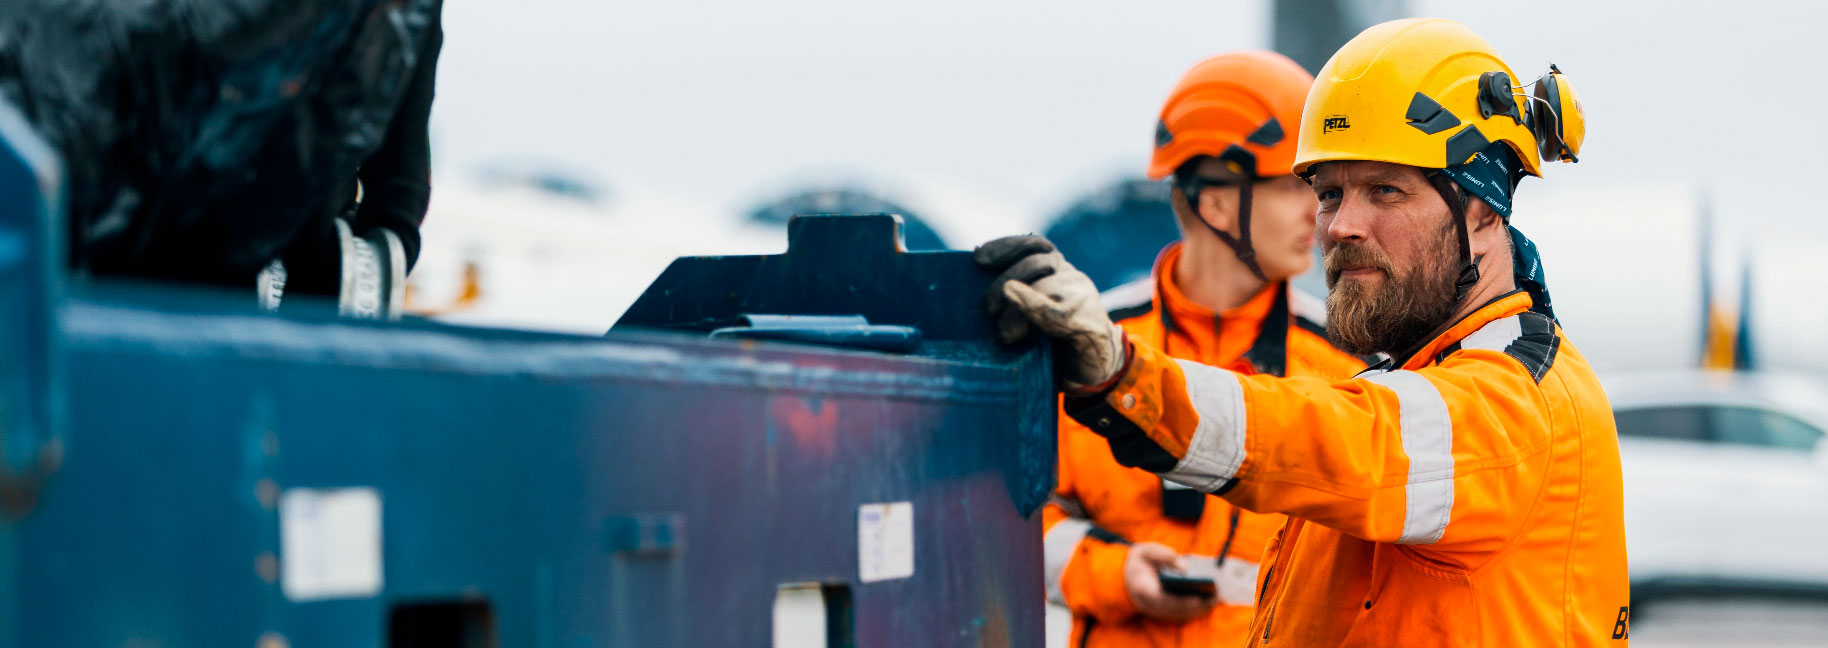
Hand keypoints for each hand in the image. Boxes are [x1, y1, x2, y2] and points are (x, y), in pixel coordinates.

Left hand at [973, 236, 1124, 389]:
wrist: (1097, 368)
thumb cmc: (1054, 343)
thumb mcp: (1029, 316)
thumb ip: (1010, 301)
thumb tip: (970, 292)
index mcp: (1056, 270)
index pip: (1034, 246)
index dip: (1006, 247)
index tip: (979, 258)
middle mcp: (1071, 277)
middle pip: (1036, 264)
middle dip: (1005, 282)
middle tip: (988, 310)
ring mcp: (1084, 297)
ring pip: (1048, 286)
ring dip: (1019, 308)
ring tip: (1004, 334)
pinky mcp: (1092, 323)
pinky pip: (1062, 312)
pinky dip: (1039, 312)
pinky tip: (1026, 323)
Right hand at [1123, 542, 1216, 622]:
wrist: (1129, 576)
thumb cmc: (1141, 561)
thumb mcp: (1146, 551)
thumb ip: (1164, 555)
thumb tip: (1185, 566)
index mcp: (1143, 589)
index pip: (1161, 599)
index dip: (1180, 601)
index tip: (1197, 598)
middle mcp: (1150, 605)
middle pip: (1176, 610)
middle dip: (1198, 605)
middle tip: (1217, 596)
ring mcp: (1157, 610)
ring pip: (1182, 614)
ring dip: (1201, 608)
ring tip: (1219, 597)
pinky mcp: (1166, 612)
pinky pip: (1184, 613)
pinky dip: (1198, 607)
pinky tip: (1212, 599)